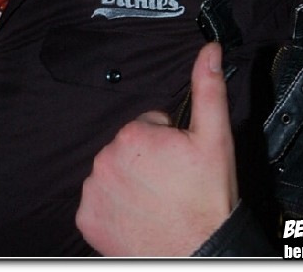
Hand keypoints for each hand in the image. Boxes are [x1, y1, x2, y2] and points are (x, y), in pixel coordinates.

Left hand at [76, 41, 237, 256]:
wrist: (198, 253)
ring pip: (112, 173)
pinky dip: (113, 208)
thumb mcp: (215, 137)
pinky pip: (98, 202)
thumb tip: (209, 50)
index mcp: (134, 135)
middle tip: (170, 182)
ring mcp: (94, 191)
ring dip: (129, 182)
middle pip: (126, 148)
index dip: (166, 141)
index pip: (146, 125)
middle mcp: (106, 159)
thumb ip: (208, 88)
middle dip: (146, 160)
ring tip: (156, 201)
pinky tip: (136, 216)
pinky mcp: (87, 219)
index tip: (178, 161)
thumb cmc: (207, 199)